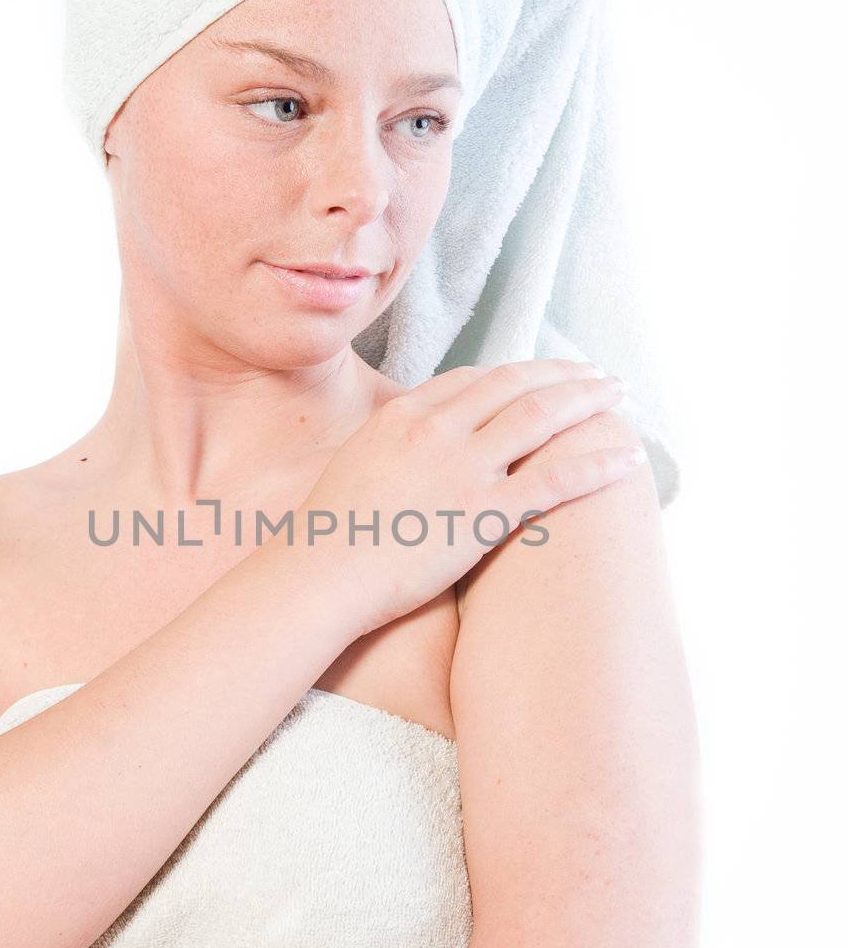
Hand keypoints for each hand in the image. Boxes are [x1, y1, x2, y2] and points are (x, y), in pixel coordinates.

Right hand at [293, 358, 638, 634]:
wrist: (319, 574)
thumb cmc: (329, 535)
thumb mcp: (355, 467)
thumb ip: (391, 447)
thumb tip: (406, 451)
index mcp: (404, 414)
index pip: (472, 379)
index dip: (515, 374)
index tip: (542, 376)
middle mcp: (438, 429)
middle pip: (514, 384)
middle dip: (562, 374)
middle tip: (597, 374)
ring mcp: (463, 468)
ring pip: (541, 417)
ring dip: (587, 400)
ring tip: (617, 396)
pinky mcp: (484, 513)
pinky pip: (554, 481)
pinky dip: (596, 463)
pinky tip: (627, 458)